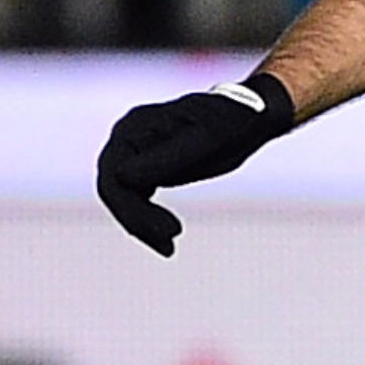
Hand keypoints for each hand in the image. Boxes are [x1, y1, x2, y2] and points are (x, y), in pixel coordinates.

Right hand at [96, 71, 297, 253]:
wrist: (251, 117)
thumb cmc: (233, 123)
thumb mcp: (207, 141)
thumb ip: (167, 157)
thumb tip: (122, 177)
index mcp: (134, 128)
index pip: (113, 176)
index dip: (133, 209)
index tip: (171, 231)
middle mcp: (127, 137)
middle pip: (114, 188)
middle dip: (137, 220)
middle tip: (169, 245)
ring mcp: (135, 152)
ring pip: (122, 196)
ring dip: (141, 224)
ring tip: (169, 247)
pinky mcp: (147, 165)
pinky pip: (135, 196)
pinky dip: (147, 218)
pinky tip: (166, 237)